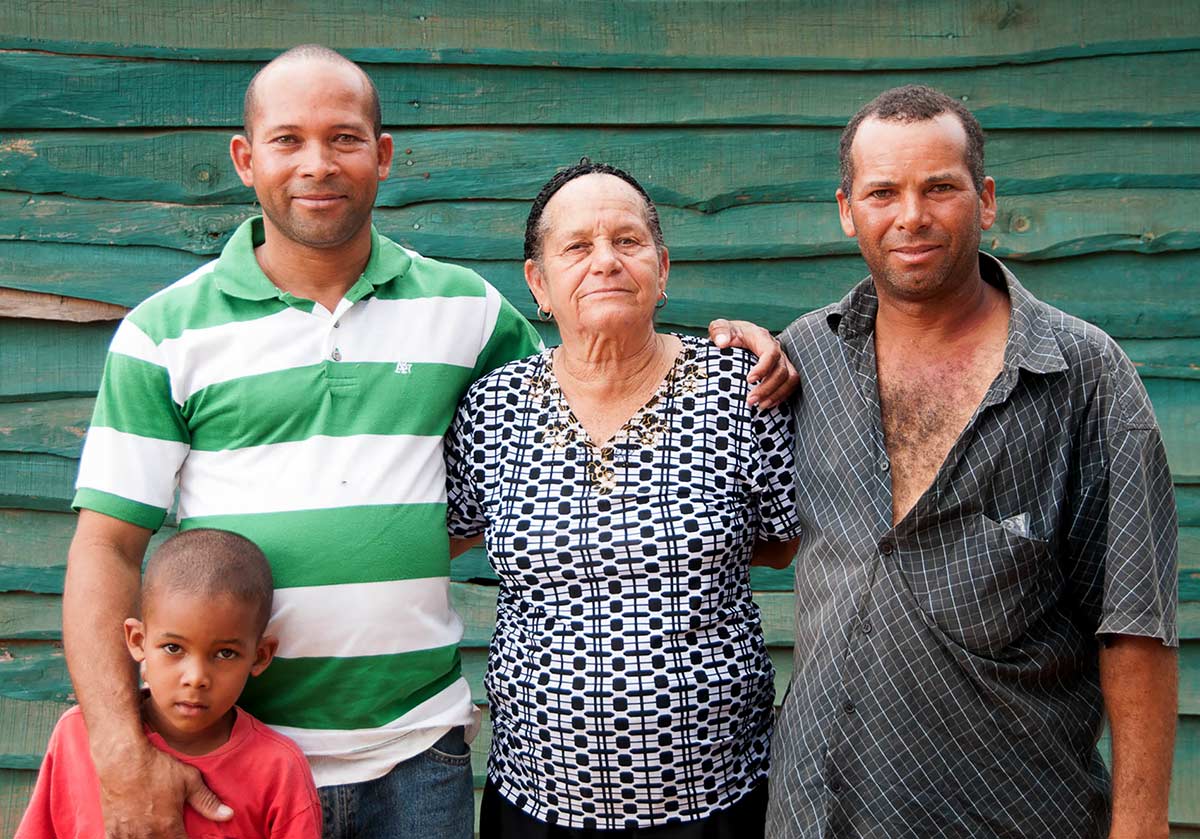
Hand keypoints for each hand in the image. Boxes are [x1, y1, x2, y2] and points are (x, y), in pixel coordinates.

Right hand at [97, 740, 231, 837]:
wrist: (122, 759)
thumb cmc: (157, 767)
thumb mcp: (188, 780)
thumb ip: (208, 802)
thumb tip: (229, 814)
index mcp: (168, 828)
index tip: (191, 837)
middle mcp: (147, 836)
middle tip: (174, 833)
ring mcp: (126, 835)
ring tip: (158, 833)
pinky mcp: (111, 831)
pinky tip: (138, 835)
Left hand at [708, 319, 799, 408]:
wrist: (736, 336)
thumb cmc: (728, 333)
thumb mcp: (720, 327)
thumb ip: (719, 331)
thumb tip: (721, 342)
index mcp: (762, 338)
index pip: (771, 353)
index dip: (763, 368)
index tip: (748, 380)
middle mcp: (775, 348)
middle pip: (781, 370)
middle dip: (767, 388)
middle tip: (750, 400)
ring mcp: (781, 360)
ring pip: (790, 379)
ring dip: (776, 394)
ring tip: (760, 406)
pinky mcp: (782, 370)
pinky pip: (790, 385)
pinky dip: (781, 396)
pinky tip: (767, 404)